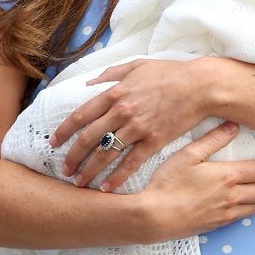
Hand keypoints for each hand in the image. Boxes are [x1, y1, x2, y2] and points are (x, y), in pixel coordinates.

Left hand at [51, 57, 216, 189]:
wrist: (200, 85)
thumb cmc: (170, 73)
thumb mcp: (138, 65)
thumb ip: (112, 73)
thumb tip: (90, 81)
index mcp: (116, 93)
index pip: (80, 115)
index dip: (64, 131)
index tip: (54, 143)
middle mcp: (122, 112)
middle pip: (87, 139)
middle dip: (72, 157)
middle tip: (63, 170)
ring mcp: (138, 128)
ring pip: (105, 154)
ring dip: (88, 171)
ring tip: (78, 183)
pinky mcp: (154, 141)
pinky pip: (130, 163)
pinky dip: (116, 178)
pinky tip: (106, 188)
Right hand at [141, 123, 254, 238]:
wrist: (153, 217)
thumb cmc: (168, 183)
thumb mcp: (189, 154)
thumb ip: (213, 139)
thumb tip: (233, 125)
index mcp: (228, 176)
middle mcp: (231, 196)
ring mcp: (224, 212)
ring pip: (254, 205)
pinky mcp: (215, 224)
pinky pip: (241, 216)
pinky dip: (252, 209)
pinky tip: (252, 207)